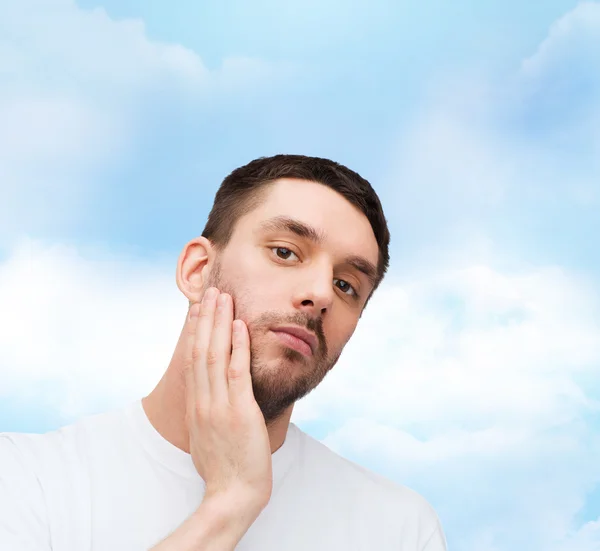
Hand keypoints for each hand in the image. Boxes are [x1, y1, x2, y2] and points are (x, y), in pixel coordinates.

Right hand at [183, 287, 272, 509]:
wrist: (233, 495)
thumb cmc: (224, 468)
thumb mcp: (205, 437)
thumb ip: (206, 414)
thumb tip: (209, 399)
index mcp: (195, 406)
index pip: (191, 360)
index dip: (194, 331)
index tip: (198, 309)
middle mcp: (202, 401)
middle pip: (200, 350)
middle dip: (205, 318)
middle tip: (210, 291)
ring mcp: (218, 405)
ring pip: (214, 354)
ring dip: (219, 323)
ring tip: (222, 297)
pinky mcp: (239, 411)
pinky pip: (236, 372)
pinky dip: (237, 346)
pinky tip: (240, 325)